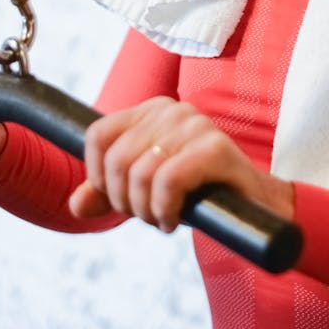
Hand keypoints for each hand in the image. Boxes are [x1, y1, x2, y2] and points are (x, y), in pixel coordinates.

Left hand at [68, 96, 294, 232]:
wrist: (253, 207)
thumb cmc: (197, 192)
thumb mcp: (146, 191)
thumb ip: (109, 194)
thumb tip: (75, 205)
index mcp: (152, 110)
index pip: (97, 135)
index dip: (97, 176)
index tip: (120, 197)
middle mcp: (172, 110)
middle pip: (115, 160)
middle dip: (124, 201)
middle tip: (148, 214)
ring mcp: (195, 126)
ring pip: (139, 173)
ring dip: (145, 210)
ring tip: (163, 217)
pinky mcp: (215, 148)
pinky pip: (167, 182)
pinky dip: (164, 210)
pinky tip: (175, 218)